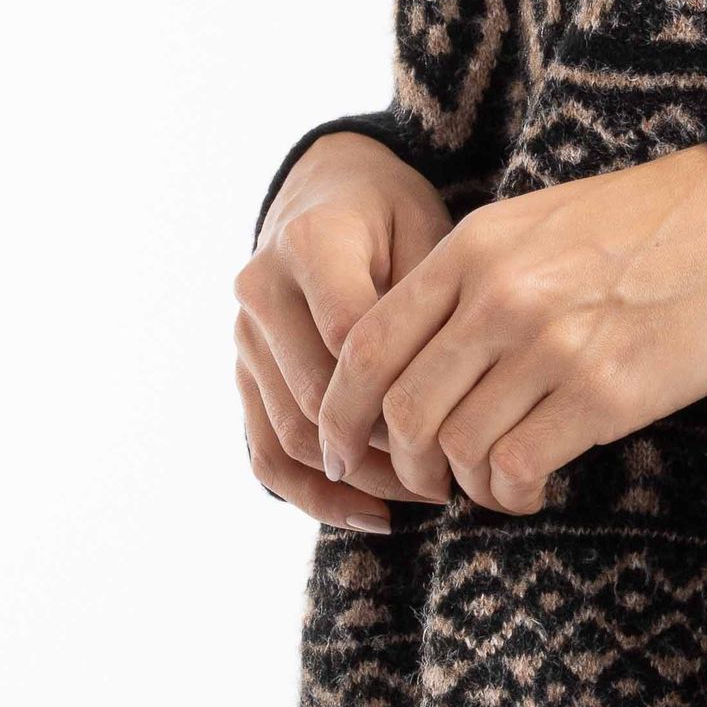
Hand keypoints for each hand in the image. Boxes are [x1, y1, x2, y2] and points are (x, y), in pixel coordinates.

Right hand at [235, 133, 457, 534]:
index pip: (353, 340)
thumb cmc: (393, 214)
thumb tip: (441, 397)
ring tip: (424, 497)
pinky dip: (315, 496)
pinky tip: (371, 515)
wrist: (327, 191)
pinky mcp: (244, 374)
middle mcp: (262, 291)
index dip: (406, 392)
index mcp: (311, 243)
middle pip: (318, 398)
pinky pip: (266, 453)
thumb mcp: (426, 227)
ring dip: (359, 480)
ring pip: (291, 436)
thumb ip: (427, 301)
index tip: (463, 421)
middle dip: (387, 449)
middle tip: (454, 476)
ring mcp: (244, 337)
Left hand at [315, 142, 706, 517]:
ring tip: (491, 483)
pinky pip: (519, 467)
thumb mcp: (539, 220)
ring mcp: (551, 346)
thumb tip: (420, 352)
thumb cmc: (651, 222)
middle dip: (401, 464)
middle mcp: (500, 296)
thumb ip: (473, 275)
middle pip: (403, 409)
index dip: (340, 410)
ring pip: (457, 449)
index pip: (366, 343)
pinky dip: (511, 494)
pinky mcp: (605, 395)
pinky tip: (529, 490)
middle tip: (423, 484)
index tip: (345, 447)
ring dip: (464, 485)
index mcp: (475, 247)